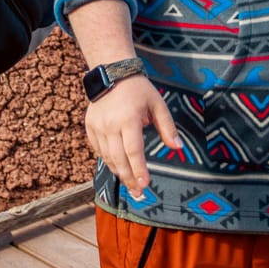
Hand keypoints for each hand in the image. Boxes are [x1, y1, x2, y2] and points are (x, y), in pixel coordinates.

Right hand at [85, 76, 180, 195]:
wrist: (112, 73)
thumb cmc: (139, 90)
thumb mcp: (158, 104)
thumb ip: (168, 127)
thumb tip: (178, 148)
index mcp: (128, 119)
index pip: (133, 150)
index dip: (139, 169)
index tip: (145, 185)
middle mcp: (110, 124)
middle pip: (119, 159)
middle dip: (129, 178)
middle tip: (139, 193)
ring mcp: (97, 126)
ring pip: (107, 157)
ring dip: (119, 172)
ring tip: (131, 183)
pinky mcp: (90, 127)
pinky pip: (99, 150)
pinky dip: (109, 160)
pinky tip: (119, 167)